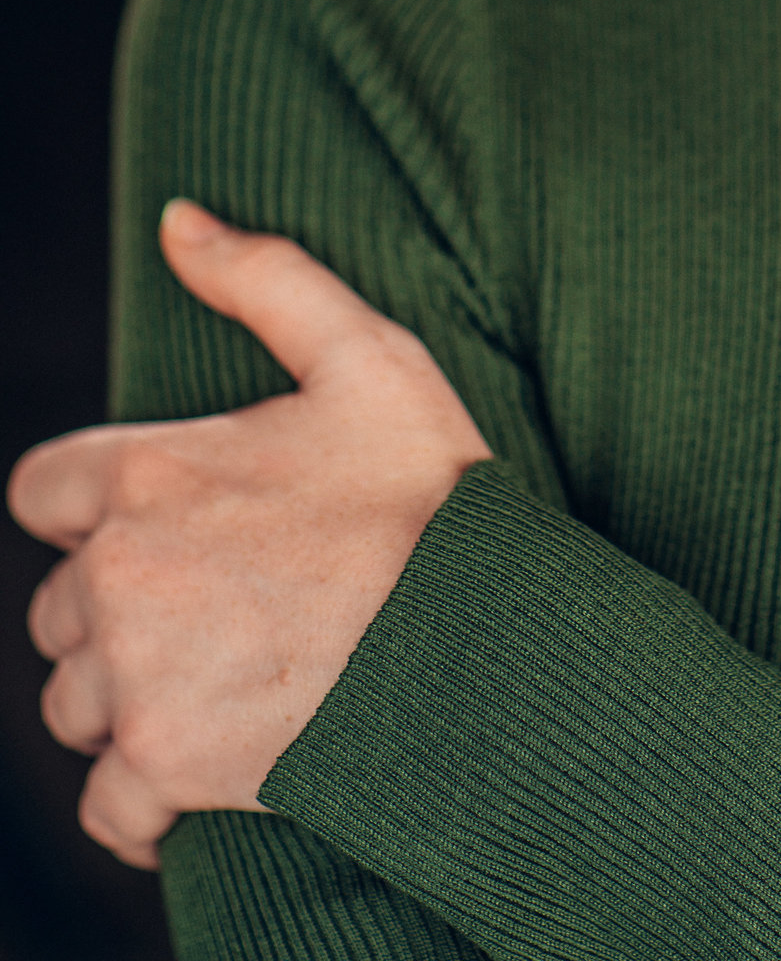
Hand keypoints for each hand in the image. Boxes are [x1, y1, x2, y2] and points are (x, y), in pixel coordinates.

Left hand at [7, 201, 491, 870]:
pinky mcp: (164, 769)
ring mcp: (137, 678)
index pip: (46, 488)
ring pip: (77, 700)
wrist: (488, 645)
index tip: (165, 522)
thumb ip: (265, 278)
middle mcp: (122, 575)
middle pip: (59, 605)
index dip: (99, 505)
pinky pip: (107, 806)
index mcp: (152, 471)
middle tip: (219, 603)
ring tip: (222, 680)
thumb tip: (177, 219)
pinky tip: (199, 773)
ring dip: (128, 698)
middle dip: (120, 606)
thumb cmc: (434, 499)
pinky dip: (142, 801)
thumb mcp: (371, 358)